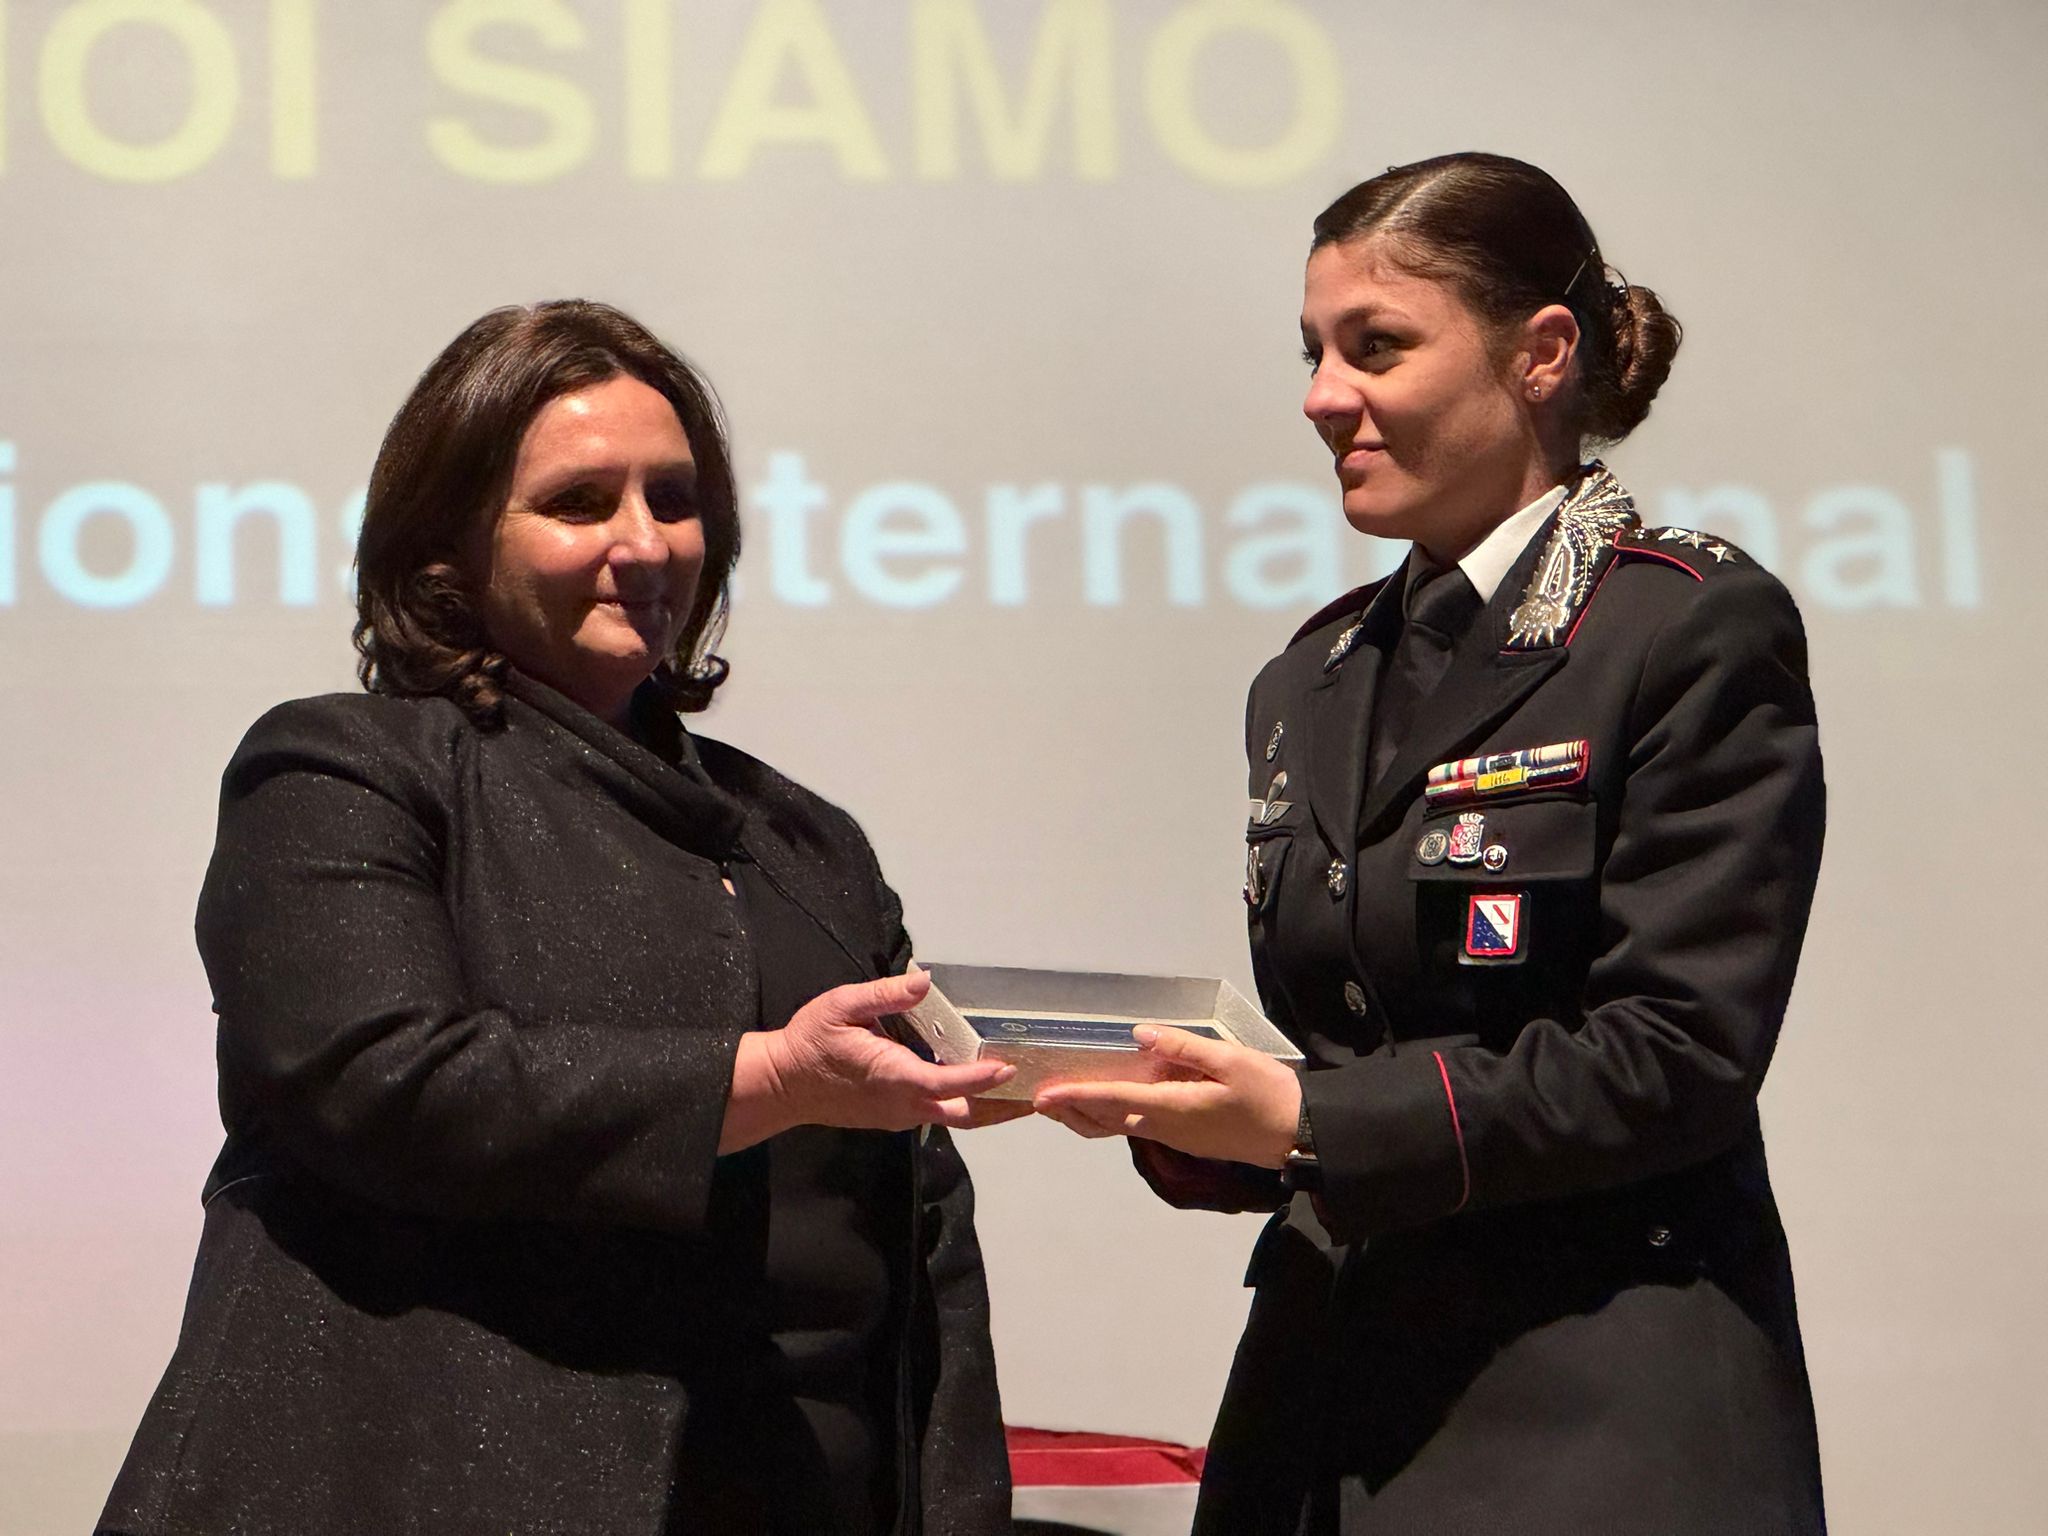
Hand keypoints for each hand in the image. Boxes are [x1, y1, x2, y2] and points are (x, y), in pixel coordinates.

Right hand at [760, 969, 1021, 1134]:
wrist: (781, 1085)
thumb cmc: (809, 1043)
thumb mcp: (842, 1006)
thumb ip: (885, 995)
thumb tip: (924, 981)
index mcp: (892, 1076)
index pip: (946, 1083)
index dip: (980, 1079)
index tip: (1009, 1068)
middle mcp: (901, 1105)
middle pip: (964, 1114)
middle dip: (1000, 1105)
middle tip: (1035, 1087)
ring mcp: (898, 1116)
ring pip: (954, 1119)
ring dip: (987, 1108)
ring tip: (1019, 1089)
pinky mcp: (894, 1119)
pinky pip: (937, 1116)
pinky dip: (964, 1106)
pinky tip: (979, 1088)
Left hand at [1033, 1025, 1302, 1168]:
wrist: (1299, 1135)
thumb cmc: (1268, 1095)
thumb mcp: (1229, 1060)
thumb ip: (1183, 1047)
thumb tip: (1140, 1036)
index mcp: (1172, 1108)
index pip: (1113, 1102)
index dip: (1076, 1097)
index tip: (1045, 1096)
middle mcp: (1167, 1128)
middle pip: (1108, 1123)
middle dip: (1072, 1111)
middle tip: (1041, 1100)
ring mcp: (1177, 1137)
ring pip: (1122, 1128)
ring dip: (1091, 1117)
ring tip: (1065, 1102)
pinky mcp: (1188, 1138)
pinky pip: (1140, 1127)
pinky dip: (1115, 1116)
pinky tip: (1113, 1101)